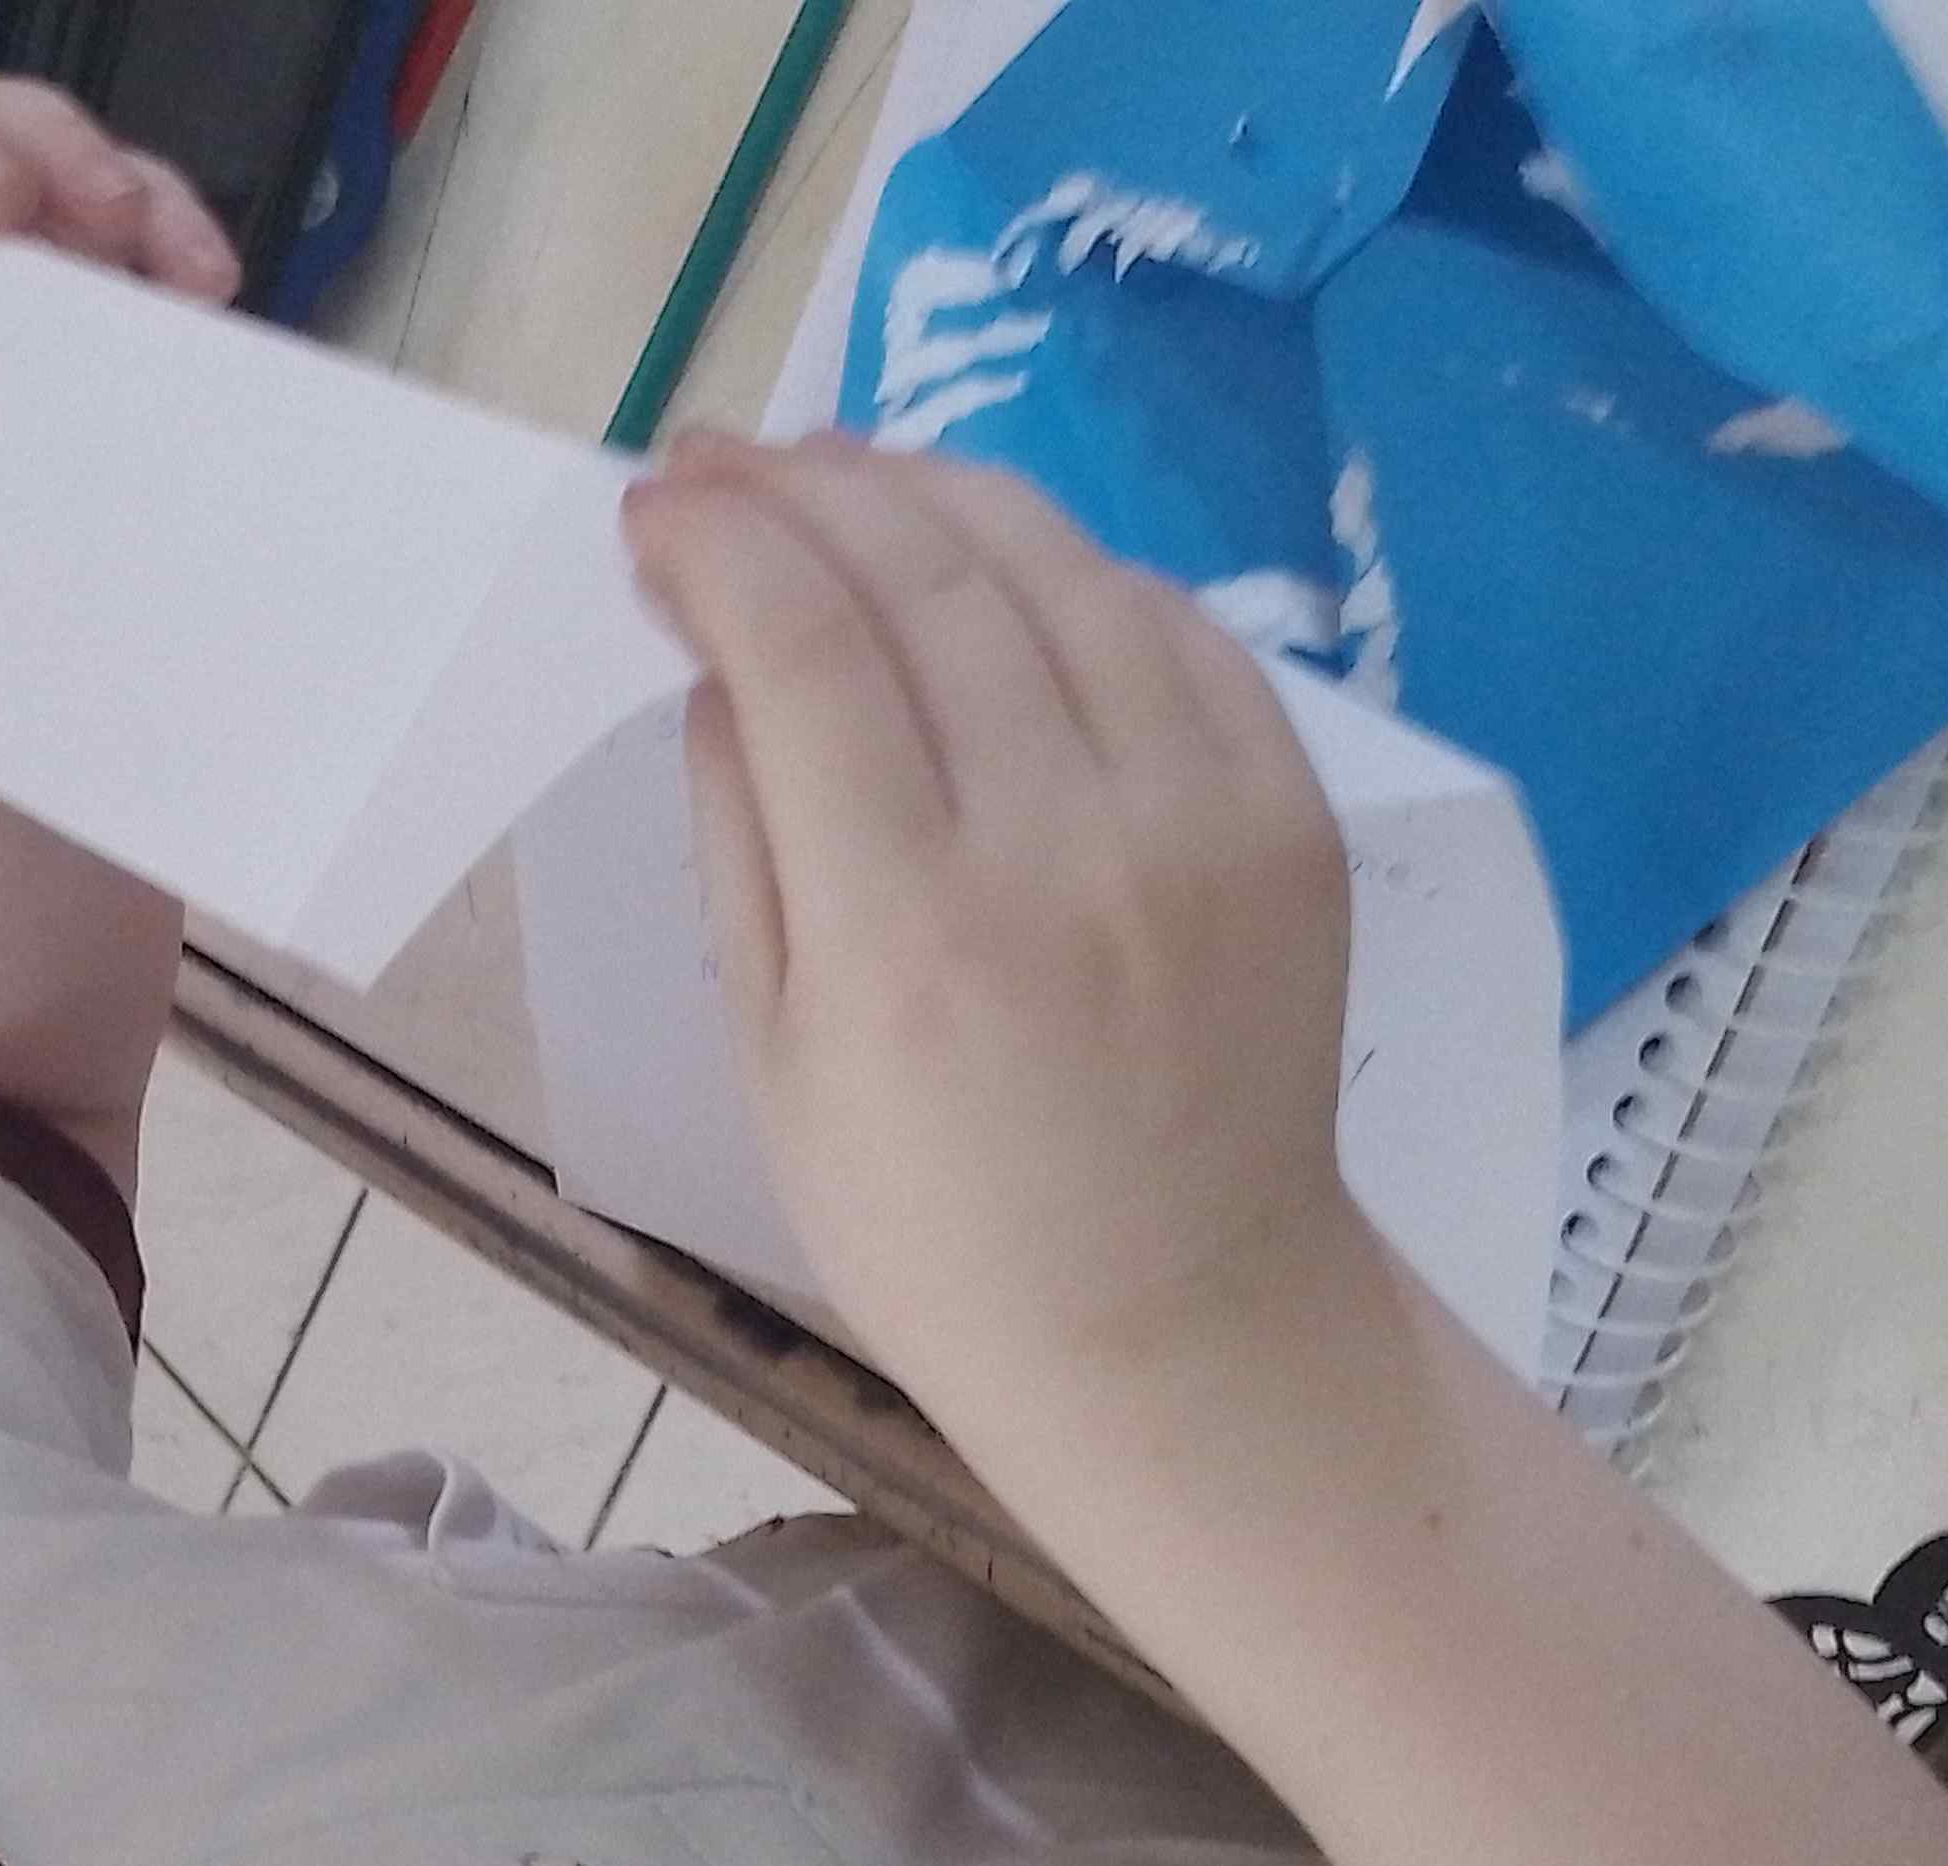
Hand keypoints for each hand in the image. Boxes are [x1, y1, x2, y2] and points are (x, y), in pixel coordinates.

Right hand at [617, 433, 1369, 1440]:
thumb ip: (743, 845)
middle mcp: (1066, 849)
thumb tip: (722, 654)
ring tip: (845, 473)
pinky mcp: (1291, 816)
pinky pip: (1173, 631)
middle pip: (928, 577)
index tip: (655, 508)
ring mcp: (1202, 820)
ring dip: (935, 494)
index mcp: (908, 934)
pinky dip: (1068, 572)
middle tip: (725, 460)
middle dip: (806, 486)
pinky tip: (996, 569)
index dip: (718, 543)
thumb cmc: (928, 1226)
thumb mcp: (771, 1062)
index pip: (801, 648)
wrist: (1174, 1324)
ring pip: (1059, 570)